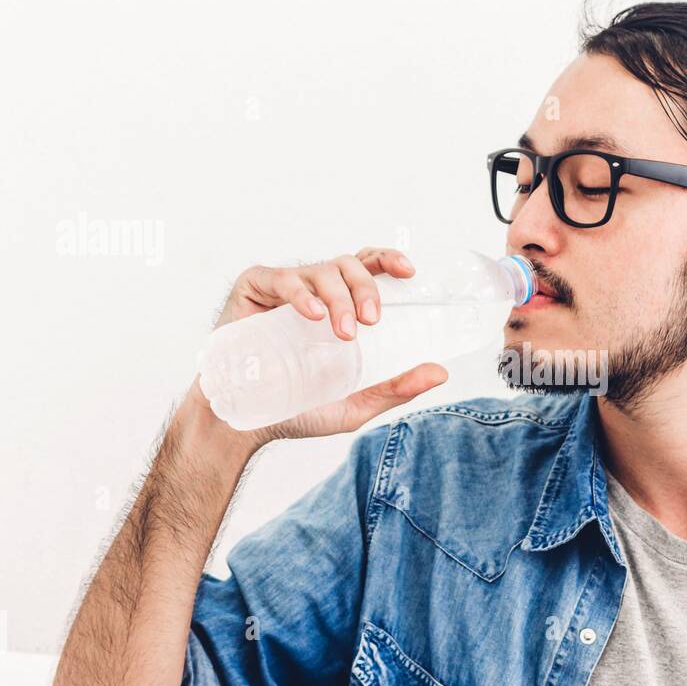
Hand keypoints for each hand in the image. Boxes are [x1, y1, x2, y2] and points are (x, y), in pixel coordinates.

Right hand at [193, 247, 448, 444]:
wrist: (246, 424)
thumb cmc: (298, 408)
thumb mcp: (355, 402)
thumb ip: (396, 387)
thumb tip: (440, 372)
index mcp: (338, 307)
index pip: (366, 269)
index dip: (388, 260)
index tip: (409, 271)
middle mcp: (312, 292)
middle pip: (347, 266)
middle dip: (366, 288)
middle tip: (371, 321)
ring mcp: (282, 289)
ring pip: (319, 271)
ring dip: (338, 297)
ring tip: (344, 332)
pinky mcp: (252, 291)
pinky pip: (280, 279)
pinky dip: (299, 293)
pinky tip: (312, 315)